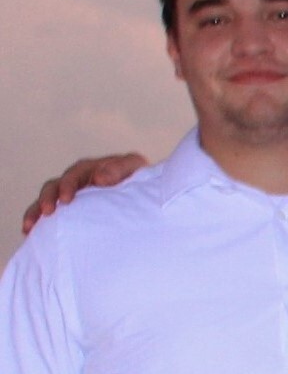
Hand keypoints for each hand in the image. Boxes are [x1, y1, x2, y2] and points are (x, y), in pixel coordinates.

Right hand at [22, 153, 148, 234]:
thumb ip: (119, 168)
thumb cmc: (137, 177)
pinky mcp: (69, 213)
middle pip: (54, 187)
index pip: (74, 174)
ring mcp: (71, 198)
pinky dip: (38, 224)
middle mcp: (76, 182)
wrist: (142, 195)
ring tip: (29, 227)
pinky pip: (49, 218)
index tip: (66, 199)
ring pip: (46, 202)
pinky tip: (30, 236)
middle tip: (47, 212)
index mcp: (90, 169)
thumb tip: (99, 178)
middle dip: (48, 198)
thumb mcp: (133, 167)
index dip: (68, 185)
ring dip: (36, 212)